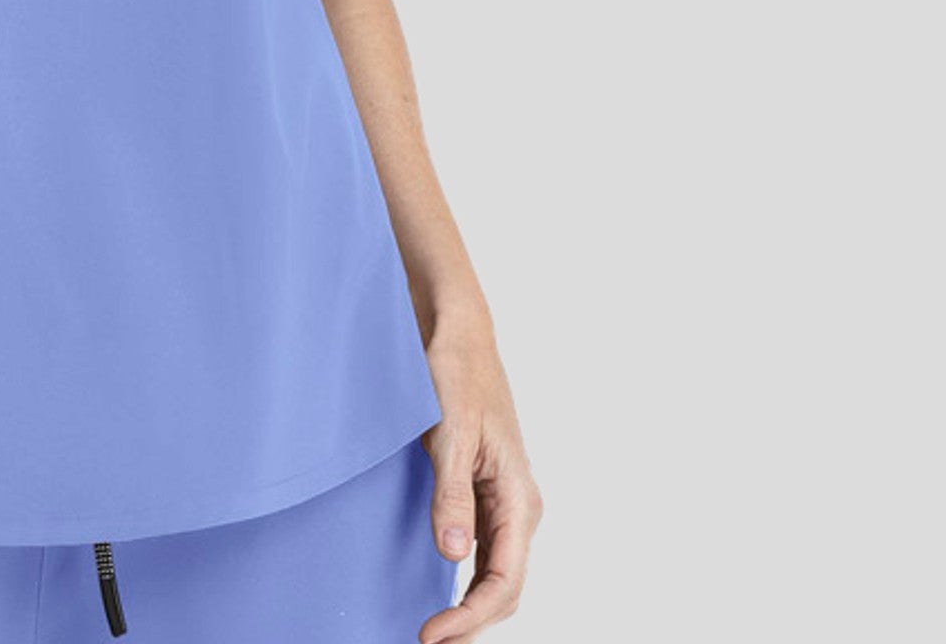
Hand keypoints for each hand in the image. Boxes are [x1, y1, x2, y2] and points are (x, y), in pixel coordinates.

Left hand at [417, 326, 542, 640]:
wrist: (457, 332)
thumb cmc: (457, 371)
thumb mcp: (450, 429)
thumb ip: (452, 491)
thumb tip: (454, 554)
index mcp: (519, 496)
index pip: (503, 580)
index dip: (470, 616)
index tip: (431, 635)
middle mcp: (517, 504)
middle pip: (502, 584)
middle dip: (471, 620)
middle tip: (426, 639)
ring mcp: (501, 498)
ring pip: (494, 569)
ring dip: (469, 604)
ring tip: (434, 627)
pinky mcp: (481, 488)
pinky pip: (481, 546)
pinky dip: (464, 575)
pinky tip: (440, 587)